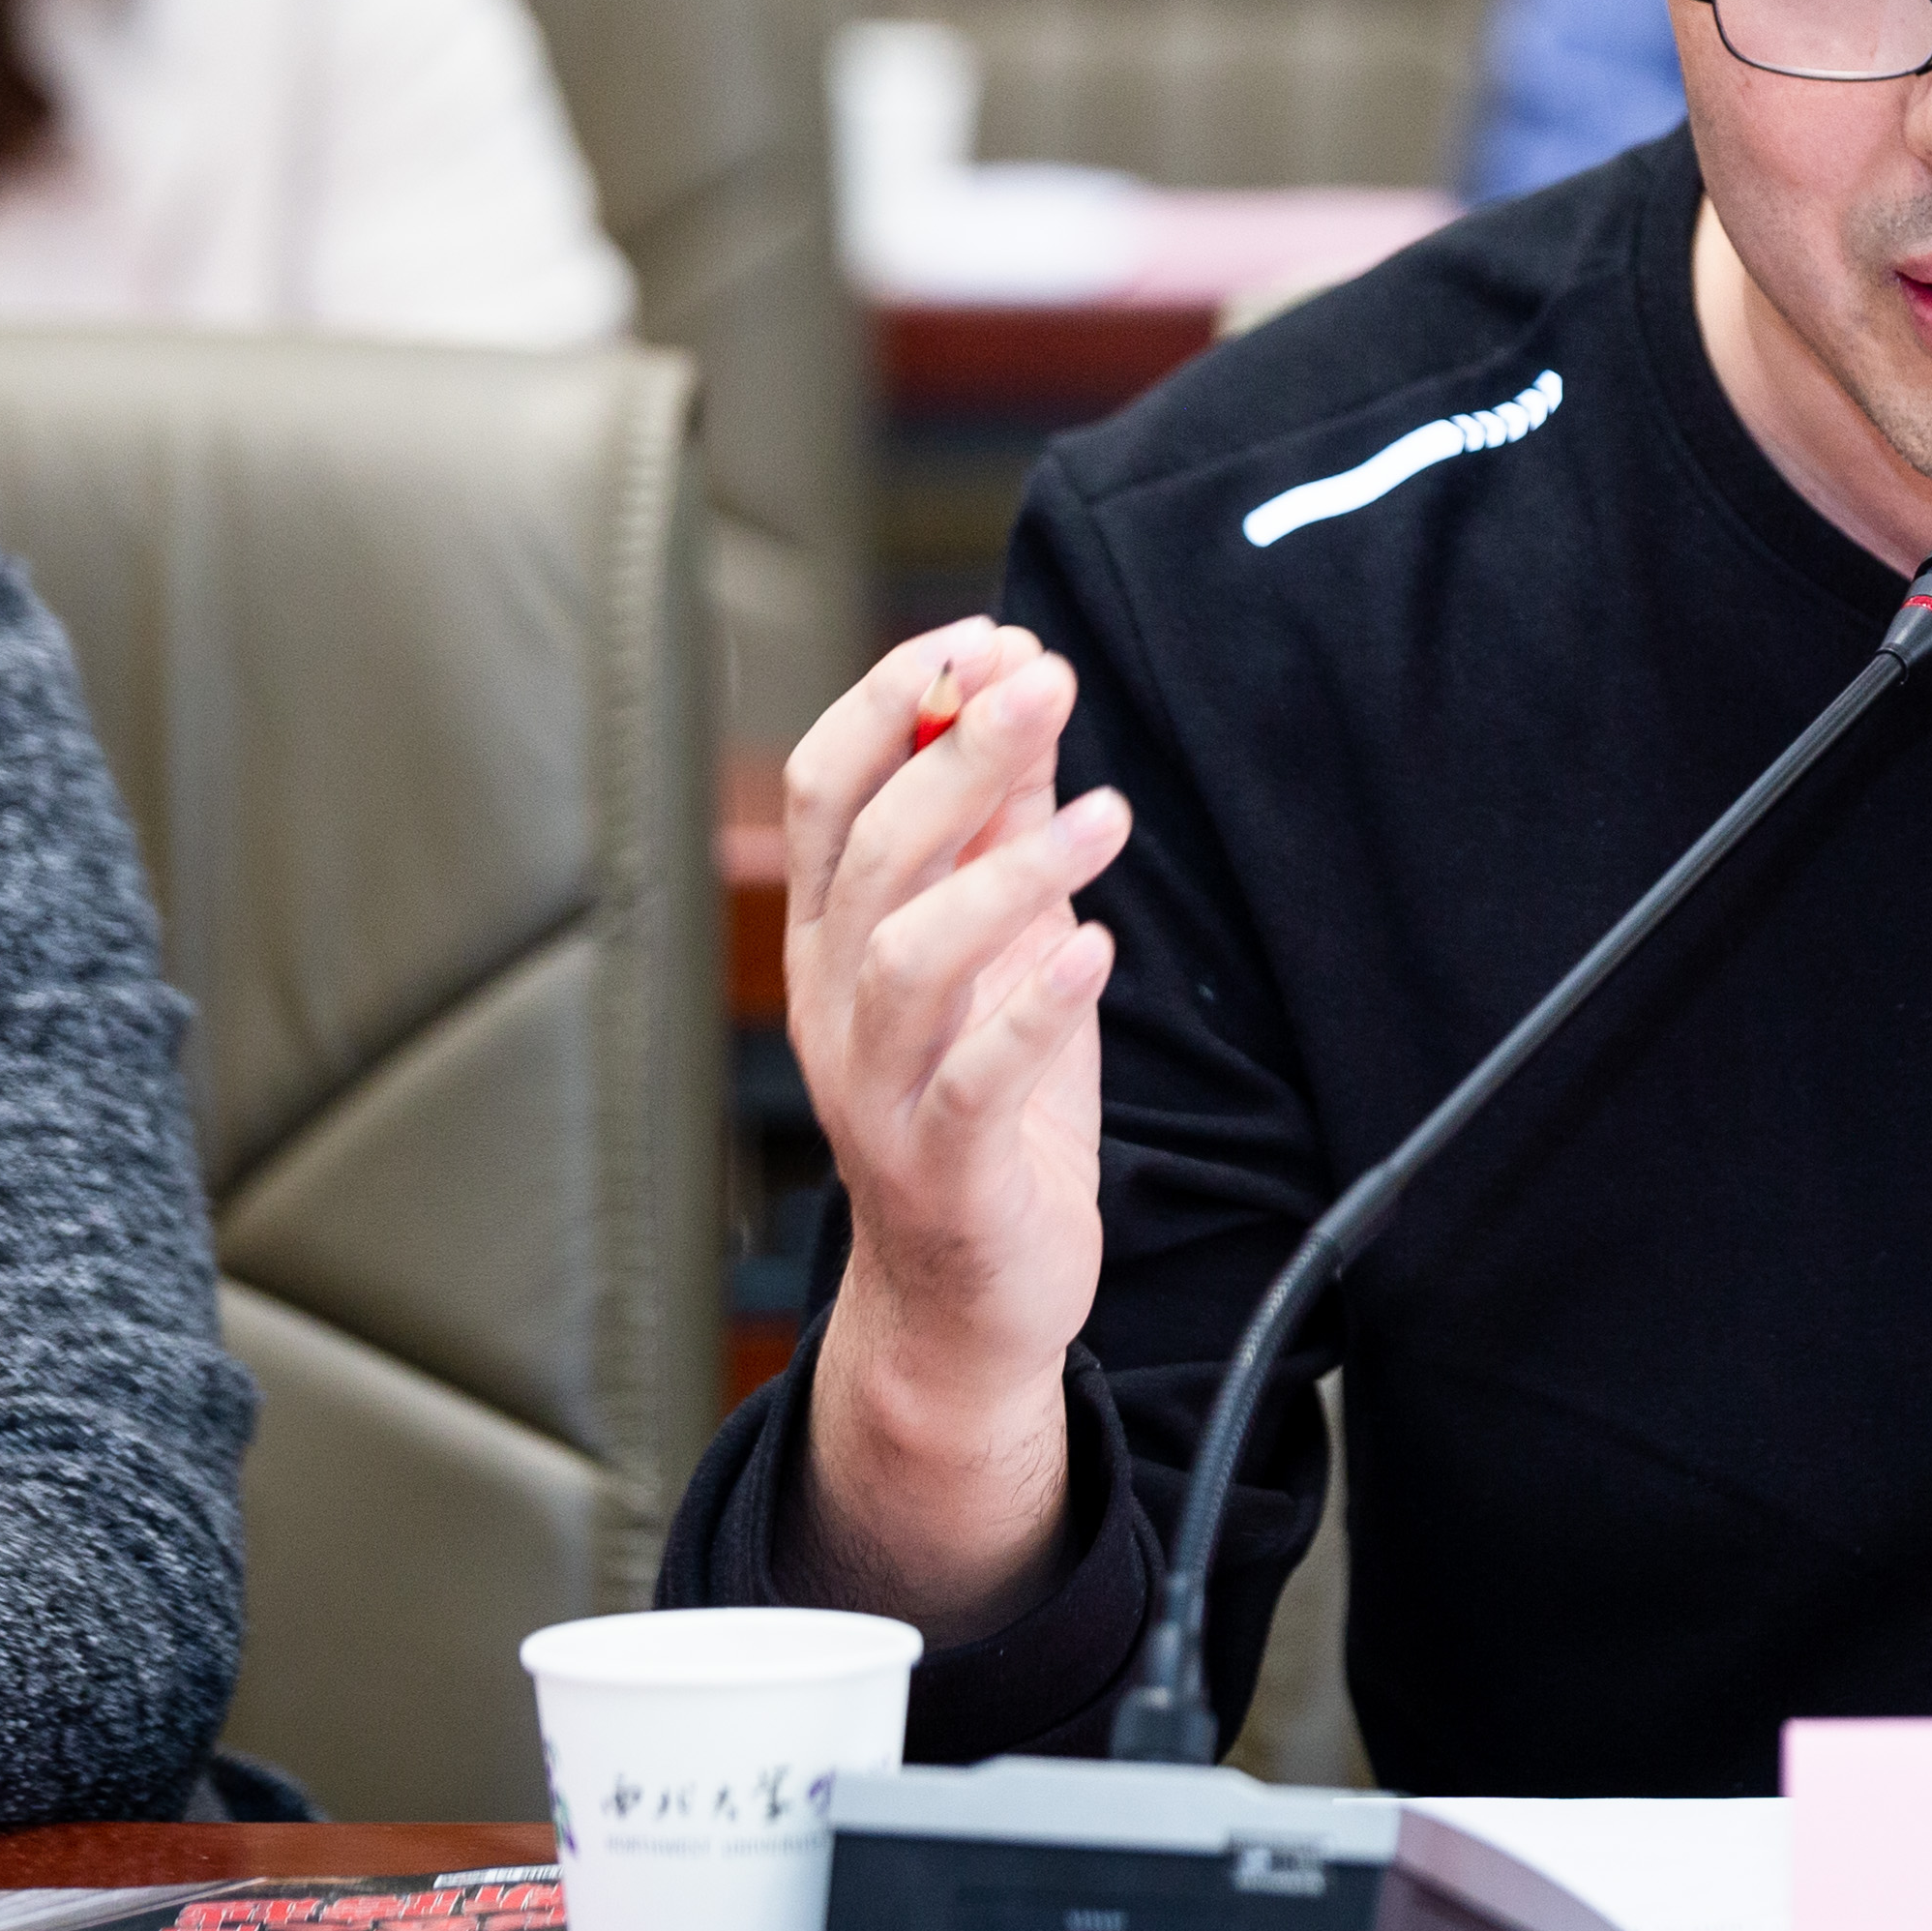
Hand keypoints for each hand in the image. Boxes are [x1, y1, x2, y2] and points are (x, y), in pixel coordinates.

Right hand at [776, 618, 1131, 1635]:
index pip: (826, 787)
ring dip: (1007, 873)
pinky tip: (1097, 947)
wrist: (971, 1297)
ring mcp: (875, 1091)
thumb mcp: (997, 948)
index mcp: (832, 935)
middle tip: (1049, 679)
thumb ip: (1000, 834)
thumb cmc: (988, 1103)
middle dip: (958, 754)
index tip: (989, 633)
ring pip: (908, 959)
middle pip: (870, 853)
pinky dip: (1031, 1011)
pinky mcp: (939, 1169)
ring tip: (1105, 815)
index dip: (897, 700)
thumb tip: (1024, 697)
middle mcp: (833, 1003)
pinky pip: (970, 1083)